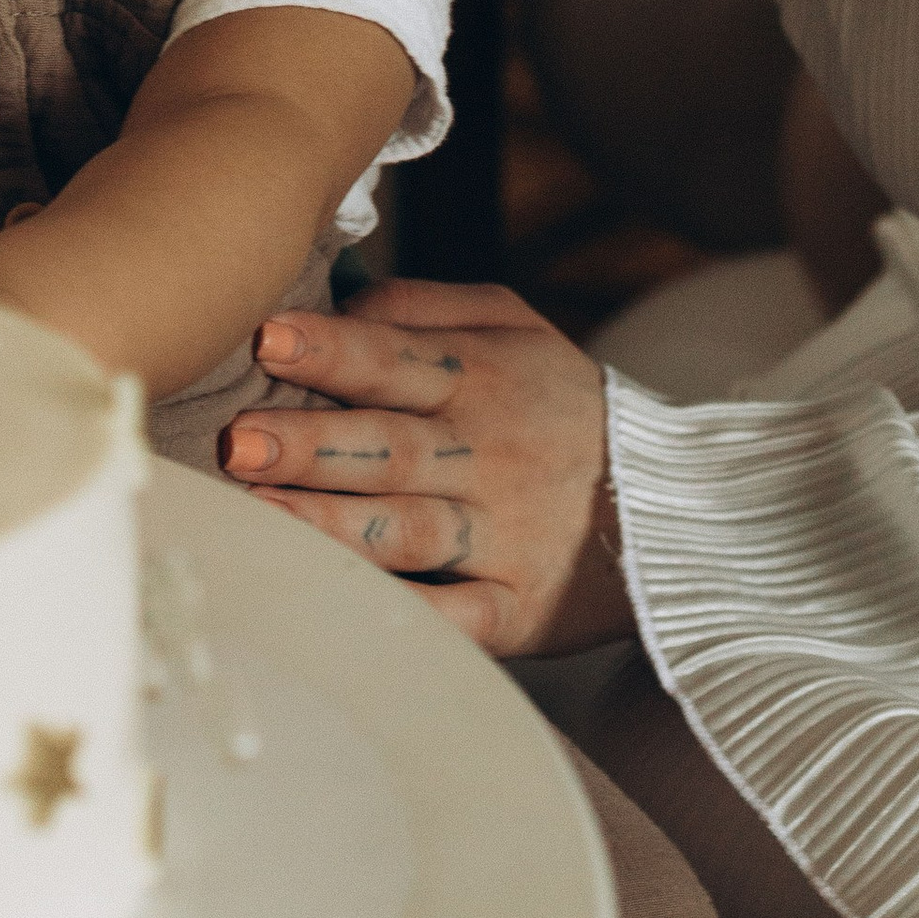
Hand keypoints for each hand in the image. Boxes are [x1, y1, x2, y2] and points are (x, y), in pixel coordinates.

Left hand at [220, 280, 635, 656]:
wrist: (678, 505)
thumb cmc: (565, 406)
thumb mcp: (516, 327)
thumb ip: (425, 308)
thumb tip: (339, 296)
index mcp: (482, 381)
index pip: (396, 360)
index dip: (333, 349)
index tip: (268, 337)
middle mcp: (487, 458)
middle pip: (389, 449)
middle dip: (312, 445)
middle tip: (240, 442)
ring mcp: (503, 539)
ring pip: (408, 532)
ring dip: (333, 527)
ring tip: (262, 517)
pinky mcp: (517, 610)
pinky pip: (458, 619)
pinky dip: (408, 621)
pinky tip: (344, 614)